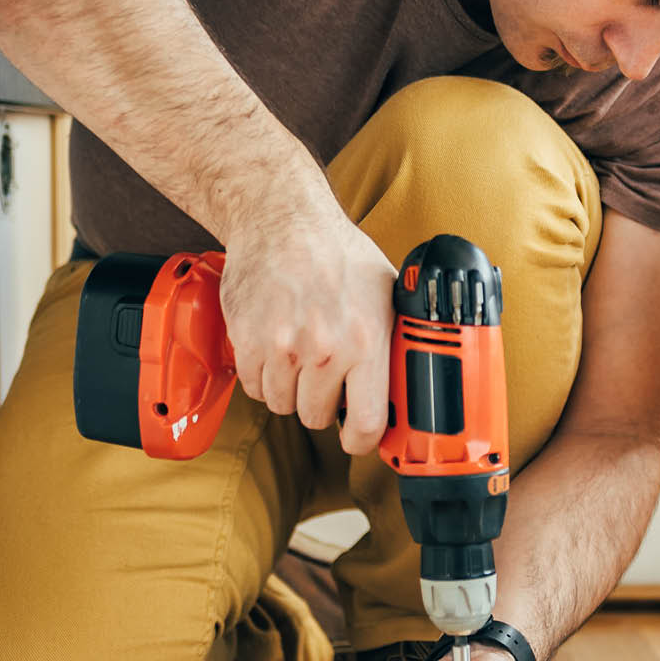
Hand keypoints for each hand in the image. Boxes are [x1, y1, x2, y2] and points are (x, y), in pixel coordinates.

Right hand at [219, 189, 395, 453]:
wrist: (282, 219)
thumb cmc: (337, 252)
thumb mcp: (386, 291)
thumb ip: (396, 338)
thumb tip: (412, 379)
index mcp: (365, 340)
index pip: (365, 423)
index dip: (362, 441)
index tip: (357, 438)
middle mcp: (324, 349)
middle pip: (317, 417)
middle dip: (322, 404)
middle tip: (325, 377)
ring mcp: (282, 347)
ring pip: (282, 404)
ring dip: (291, 390)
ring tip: (299, 356)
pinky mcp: (248, 341)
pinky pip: (253, 387)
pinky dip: (262, 376)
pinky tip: (275, 349)